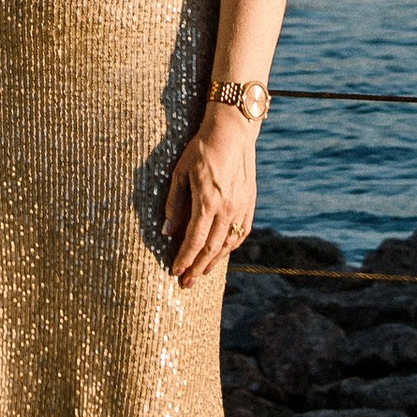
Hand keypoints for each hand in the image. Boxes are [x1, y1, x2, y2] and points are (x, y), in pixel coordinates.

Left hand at [165, 103, 258, 286]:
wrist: (232, 132)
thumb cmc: (201, 149)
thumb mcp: (180, 173)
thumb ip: (175, 204)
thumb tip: (167, 232)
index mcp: (207, 201)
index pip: (194, 241)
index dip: (184, 259)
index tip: (174, 271)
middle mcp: (227, 209)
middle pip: (211, 249)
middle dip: (197, 268)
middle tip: (186, 283)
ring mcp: (241, 207)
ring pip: (228, 244)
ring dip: (214, 262)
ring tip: (201, 274)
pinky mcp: (249, 203)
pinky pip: (241, 233)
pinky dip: (230, 247)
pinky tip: (221, 254)